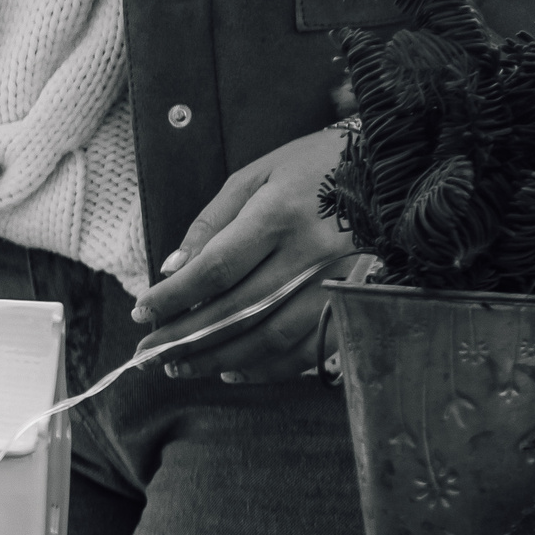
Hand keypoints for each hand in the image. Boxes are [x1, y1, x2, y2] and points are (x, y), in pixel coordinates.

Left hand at [133, 127, 352, 383]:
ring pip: (273, 338)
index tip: (141, 313)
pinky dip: (268, 367)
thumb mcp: (255, 175)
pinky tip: (233, 371)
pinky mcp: (358, 303)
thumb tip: (172, 268)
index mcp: (278, 216)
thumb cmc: (314, 164)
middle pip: (239, 311)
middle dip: (187, 338)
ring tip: (181, 366)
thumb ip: (211, 222)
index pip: (215, 269)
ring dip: (221, 359)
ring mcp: (339, 284)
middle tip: (149, 354)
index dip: (175, 297)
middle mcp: (310, 255)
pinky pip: (310, 348)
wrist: (393, 167)